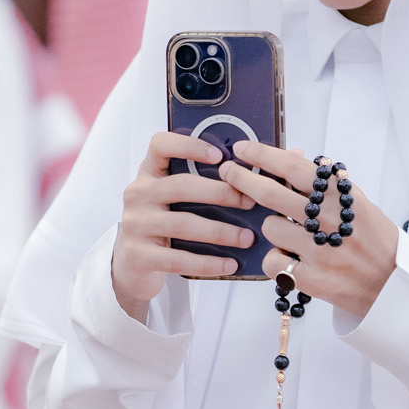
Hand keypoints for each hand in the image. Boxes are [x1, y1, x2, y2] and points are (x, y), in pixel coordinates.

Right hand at [111, 131, 256, 320]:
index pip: (160, 144)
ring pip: (182, 223)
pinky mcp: (137, 255)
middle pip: (180, 186)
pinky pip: (177, 258)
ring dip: (220, 231)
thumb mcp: (178, 199)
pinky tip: (229, 263)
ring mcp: (135, 224)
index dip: (189, 145)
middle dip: (220, 193)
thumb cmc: (166, 223)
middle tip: (250, 202)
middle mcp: (138, 193)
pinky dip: (207, 262)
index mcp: (149, 173)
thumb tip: (275, 164)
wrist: (133, 264)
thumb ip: (212, 180)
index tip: (220, 155)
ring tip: (247, 238)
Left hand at [219, 142, 398, 318]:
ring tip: (292, 235)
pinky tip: (292, 260)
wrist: (395, 289)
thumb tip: (296, 156)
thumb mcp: (360, 204)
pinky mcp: (311, 279)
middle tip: (228, 172)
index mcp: (343, 197)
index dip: (262, 155)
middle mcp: (330, 220)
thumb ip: (329, 183)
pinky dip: (277, 260)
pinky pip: (272, 261)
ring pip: (269, 226)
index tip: (243, 149)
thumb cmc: (376, 242)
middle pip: (271, 192)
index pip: (294, 166)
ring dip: (273, 227)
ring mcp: (319, 250)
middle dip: (242, 178)